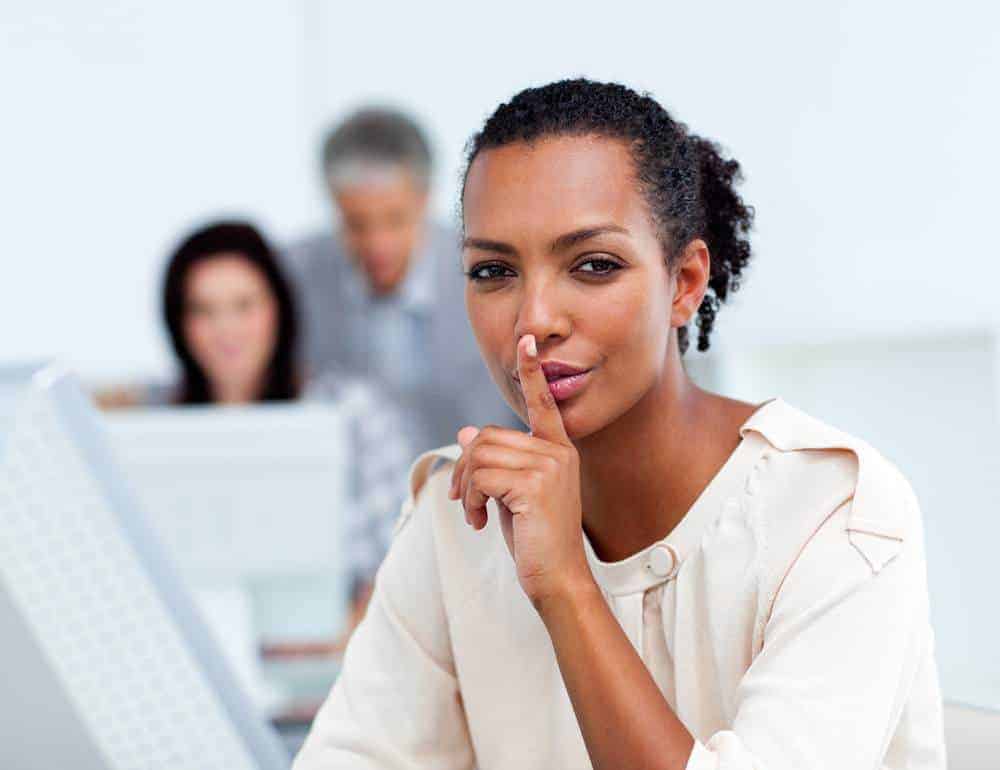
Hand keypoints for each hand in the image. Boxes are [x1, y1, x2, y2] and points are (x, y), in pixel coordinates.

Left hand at [448, 334, 593, 610]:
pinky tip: (481, 522)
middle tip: (465, 501)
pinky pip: (481, 476)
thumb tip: (466, 430)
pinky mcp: (535, 485)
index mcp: (556, 449)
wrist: (557, 578)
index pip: (542, 403)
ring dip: (466, 488)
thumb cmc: (536, 539)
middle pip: (486, 437)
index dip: (532, 372)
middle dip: (465, 470)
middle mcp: (557, 451)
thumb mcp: (511, 494)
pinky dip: (471, 499)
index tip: (526, 341)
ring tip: (476, 513)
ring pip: (479, 455)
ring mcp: (549, 466)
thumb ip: (495, 462)